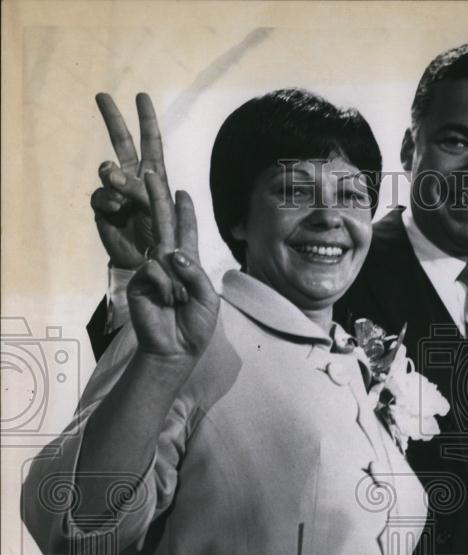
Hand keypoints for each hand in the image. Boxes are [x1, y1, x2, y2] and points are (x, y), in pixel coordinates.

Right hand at [90, 93, 167, 269]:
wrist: (148, 263)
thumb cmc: (162, 236)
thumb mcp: (160, 209)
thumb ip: (138, 189)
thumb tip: (110, 172)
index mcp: (154, 176)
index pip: (150, 142)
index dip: (146, 120)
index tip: (141, 96)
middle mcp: (134, 179)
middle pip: (122, 143)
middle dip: (113, 119)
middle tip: (102, 95)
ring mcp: (116, 192)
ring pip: (107, 170)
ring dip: (113, 179)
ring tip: (123, 199)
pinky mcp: (102, 207)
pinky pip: (99, 194)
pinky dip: (107, 200)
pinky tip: (116, 211)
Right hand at [127, 172, 218, 359]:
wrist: (176, 349)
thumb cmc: (195, 324)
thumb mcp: (207, 297)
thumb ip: (195, 273)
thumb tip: (172, 254)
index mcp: (189, 264)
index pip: (186, 233)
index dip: (185, 213)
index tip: (182, 193)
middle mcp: (169, 262)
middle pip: (163, 226)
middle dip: (158, 198)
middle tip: (150, 172)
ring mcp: (151, 270)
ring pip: (164, 254)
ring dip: (177, 281)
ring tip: (179, 303)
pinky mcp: (138, 281)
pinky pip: (154, 270)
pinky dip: (166, 286)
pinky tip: (167, 302)